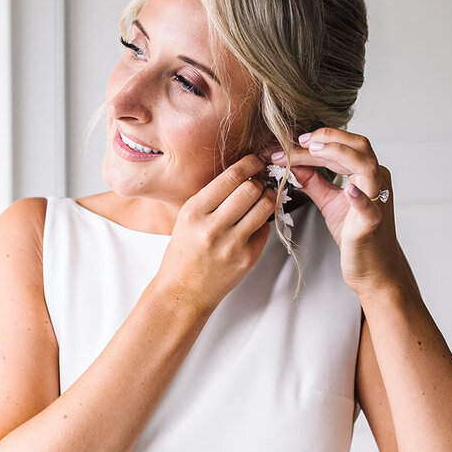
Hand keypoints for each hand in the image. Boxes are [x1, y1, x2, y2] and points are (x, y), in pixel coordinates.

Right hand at [156, 153, 277, 312]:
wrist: (184, 290)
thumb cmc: (184, 252)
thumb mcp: (187, 218)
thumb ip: (212, 197)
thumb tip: (243, 174)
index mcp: (194, 212)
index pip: (231, 177)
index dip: (249, 164)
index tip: (256, 161)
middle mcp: (213, 227)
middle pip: (251, 189)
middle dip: (260, 181)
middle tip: (260, 181)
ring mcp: (232, 245)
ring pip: (265, 206)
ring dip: (268, 198)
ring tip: (263, 198)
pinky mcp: (248, 258)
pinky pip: (265, 229)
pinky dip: (262, 222)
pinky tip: (252, 224)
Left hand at [266, 129, 403, 296]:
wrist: (372, 269)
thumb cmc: (355, 234)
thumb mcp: (330, 202)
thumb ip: (314, 181)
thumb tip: (293, 162)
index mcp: (366, 174)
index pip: (342, 148)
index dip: (314, 143)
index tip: (287, 144)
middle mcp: (376, 181)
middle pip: (357, 147)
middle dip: (327, 138)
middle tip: (298, 140)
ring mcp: (378, 200)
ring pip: (366, 166)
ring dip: (338, 153)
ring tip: (313, 150)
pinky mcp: (373, 222)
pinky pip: (370, 206)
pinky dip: (359, 196)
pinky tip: (347, 190)